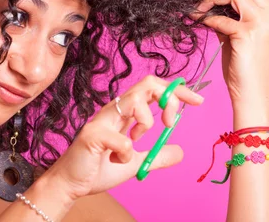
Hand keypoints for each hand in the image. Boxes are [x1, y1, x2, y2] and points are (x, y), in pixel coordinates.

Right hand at [44, 75, 203, 199]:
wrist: (71, 184)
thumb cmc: (97, 169)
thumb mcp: (136, 163)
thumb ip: (157, 156)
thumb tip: (180, 150)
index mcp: (124, 113)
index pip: (153, 89)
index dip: (176, 90)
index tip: (197, 100)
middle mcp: (114, 111)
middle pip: (146, 84)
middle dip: (168, 98)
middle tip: (171, 121)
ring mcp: (102, 121)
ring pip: (134, 101)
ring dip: (147, 123)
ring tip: (137, 141)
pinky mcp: (93, 135)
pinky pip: (122, 141)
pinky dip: (126, 154)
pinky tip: (116, 161)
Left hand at [193, 0, 268, 108]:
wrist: (253, 95)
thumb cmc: (246, 71)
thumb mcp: (242, 40)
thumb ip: (232, 21)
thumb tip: (212, 8)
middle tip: (205, 0)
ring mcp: (263, 25)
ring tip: (199, 9)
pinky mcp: (248, 34)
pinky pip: (221, 19)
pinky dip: (207, 19)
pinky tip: (198, 22)